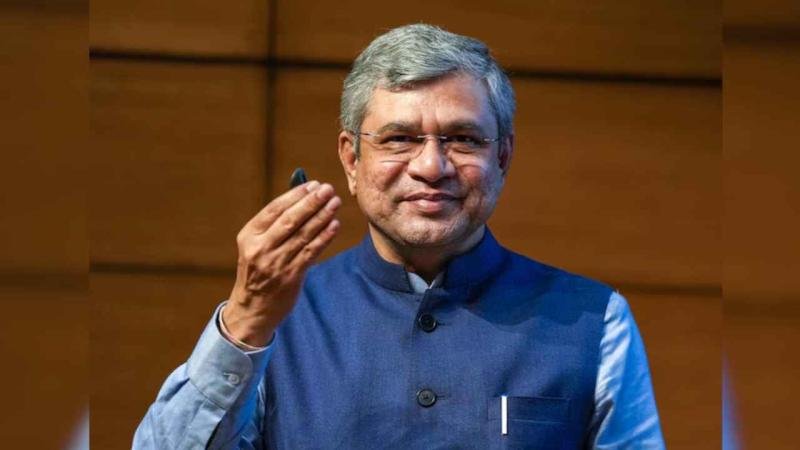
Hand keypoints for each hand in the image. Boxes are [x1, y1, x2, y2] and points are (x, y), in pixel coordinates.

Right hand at [223, 181, 340, 346]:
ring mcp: (275, 263)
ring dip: (322, 217)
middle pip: (290, 220)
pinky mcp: (290, 276)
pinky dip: (324, 238)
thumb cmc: (259, 271)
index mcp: (249, 235)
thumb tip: (302, 197)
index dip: (295, 195)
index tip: (312, 185)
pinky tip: (335, 225)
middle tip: (327, 189)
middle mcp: (260, 248)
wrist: (252, 309)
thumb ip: (275, 224)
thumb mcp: (256, 245)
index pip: (274, 209)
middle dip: (311, 203)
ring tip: (335, 203)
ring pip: (303, 235)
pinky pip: (311, 252)